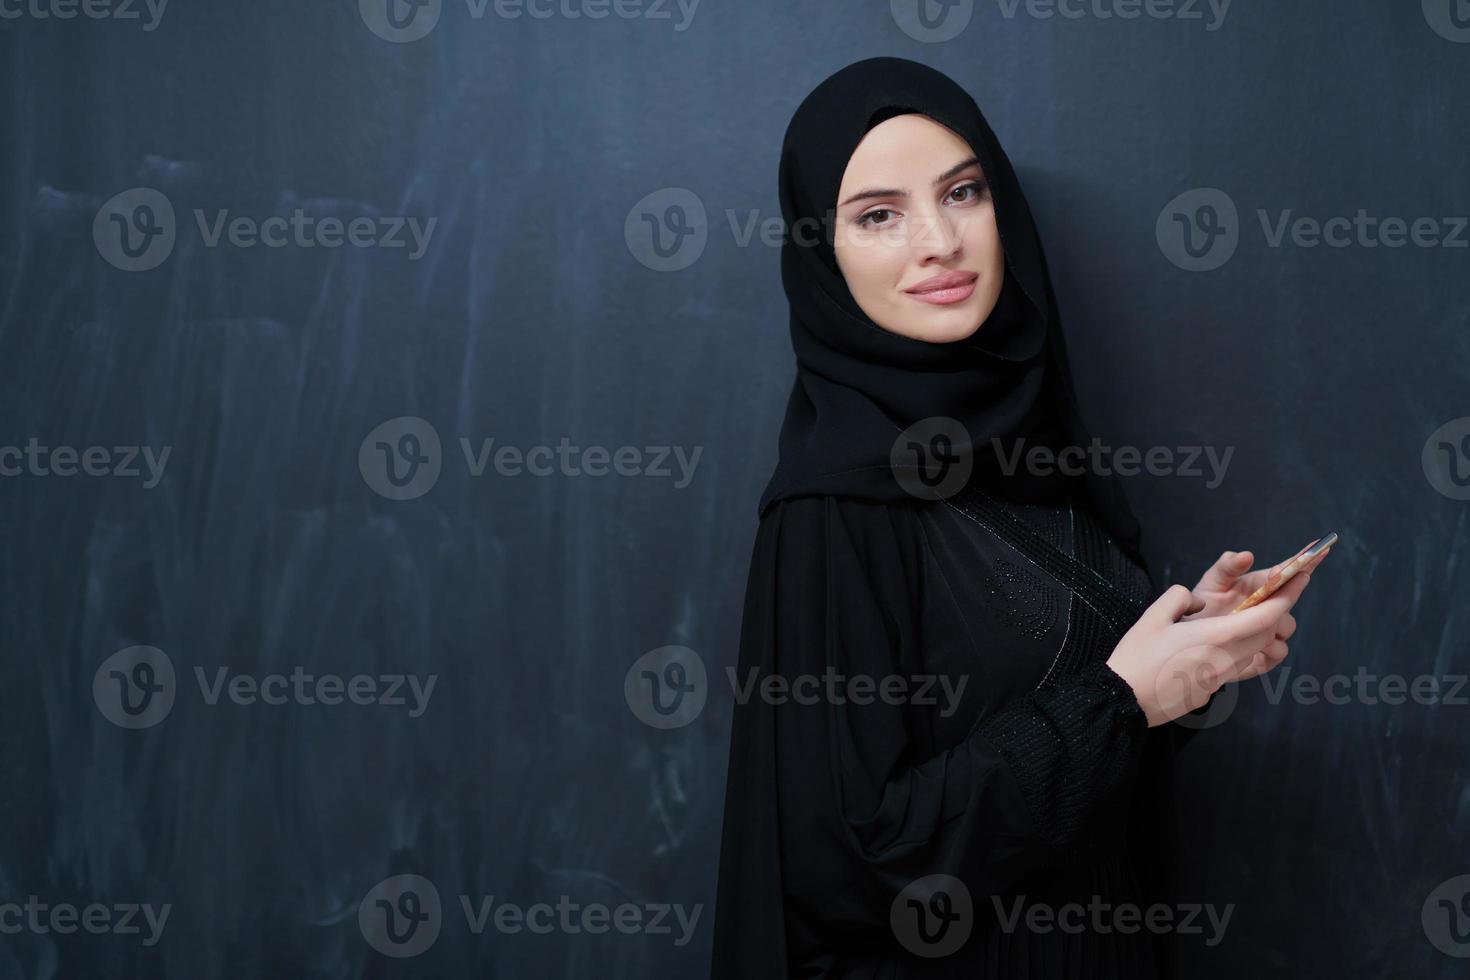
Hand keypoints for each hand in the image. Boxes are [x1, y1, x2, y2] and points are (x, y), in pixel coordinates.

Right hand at [1105, 571, 1312, 726]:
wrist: (1124, 701)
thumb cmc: (1136, 657)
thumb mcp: (1152, 617)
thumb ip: (1180, 598)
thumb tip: (1197, 601)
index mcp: (1214, 637)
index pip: (1265, 617)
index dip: (1286, 598)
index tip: (1299, 580)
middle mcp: (1225, 659)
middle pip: (1267, 635)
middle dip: (1277, 613)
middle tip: (1279, 594)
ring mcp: (1220, 678)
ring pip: (1254, 652)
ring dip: (1260, 634)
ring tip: (1248, 620)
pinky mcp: (1210, 690)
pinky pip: (1236, 667)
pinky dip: (1240, 651)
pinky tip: (1219, 646)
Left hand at [1181, 542, 1329, 681]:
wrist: (1192, 638)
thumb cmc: (1203, 605)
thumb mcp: (1212, 582)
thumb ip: (1227, 566)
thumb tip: (1247, 555)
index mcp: (1262, 585)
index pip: (1289, 571)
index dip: (1304, 561)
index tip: (1318, 549)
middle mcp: (1271, 606)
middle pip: (1291, 599)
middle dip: (1289, 591)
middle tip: (1272, 587)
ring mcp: (1271, 630)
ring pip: (1287, 626)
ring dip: (1272, 623)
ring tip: (1246, 622)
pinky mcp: (1266, 655)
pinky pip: (1279, 651)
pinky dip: (1268, 648)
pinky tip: (1251, 645)